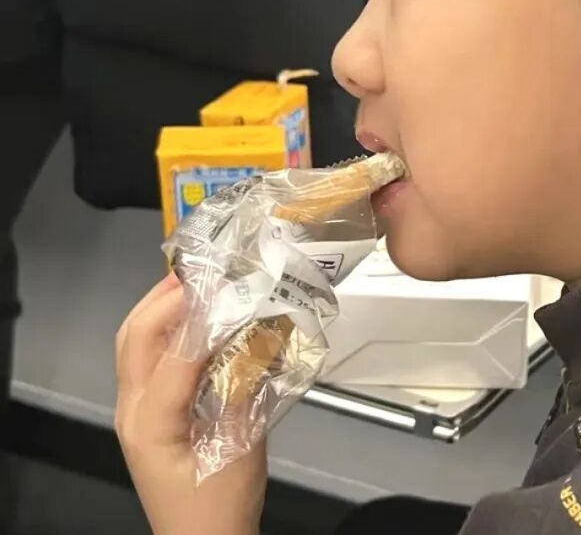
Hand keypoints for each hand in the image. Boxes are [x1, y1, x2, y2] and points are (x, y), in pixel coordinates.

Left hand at [115, 273, 266, 534]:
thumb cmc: (220, 504)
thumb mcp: (240, 449)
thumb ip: (243, 388)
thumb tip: (256, 334)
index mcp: (152, 423)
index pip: (174, 354)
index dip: (202, 316)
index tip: (232, 283)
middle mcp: (132, 410)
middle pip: (135, 336)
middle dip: (167, 295)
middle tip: (209, 267)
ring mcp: (133, 411)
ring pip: (133, 342)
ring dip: (162, 306)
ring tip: (200, 280)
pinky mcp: (145, 413)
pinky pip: (144, 357)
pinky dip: (167, 327)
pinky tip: (198, 317)